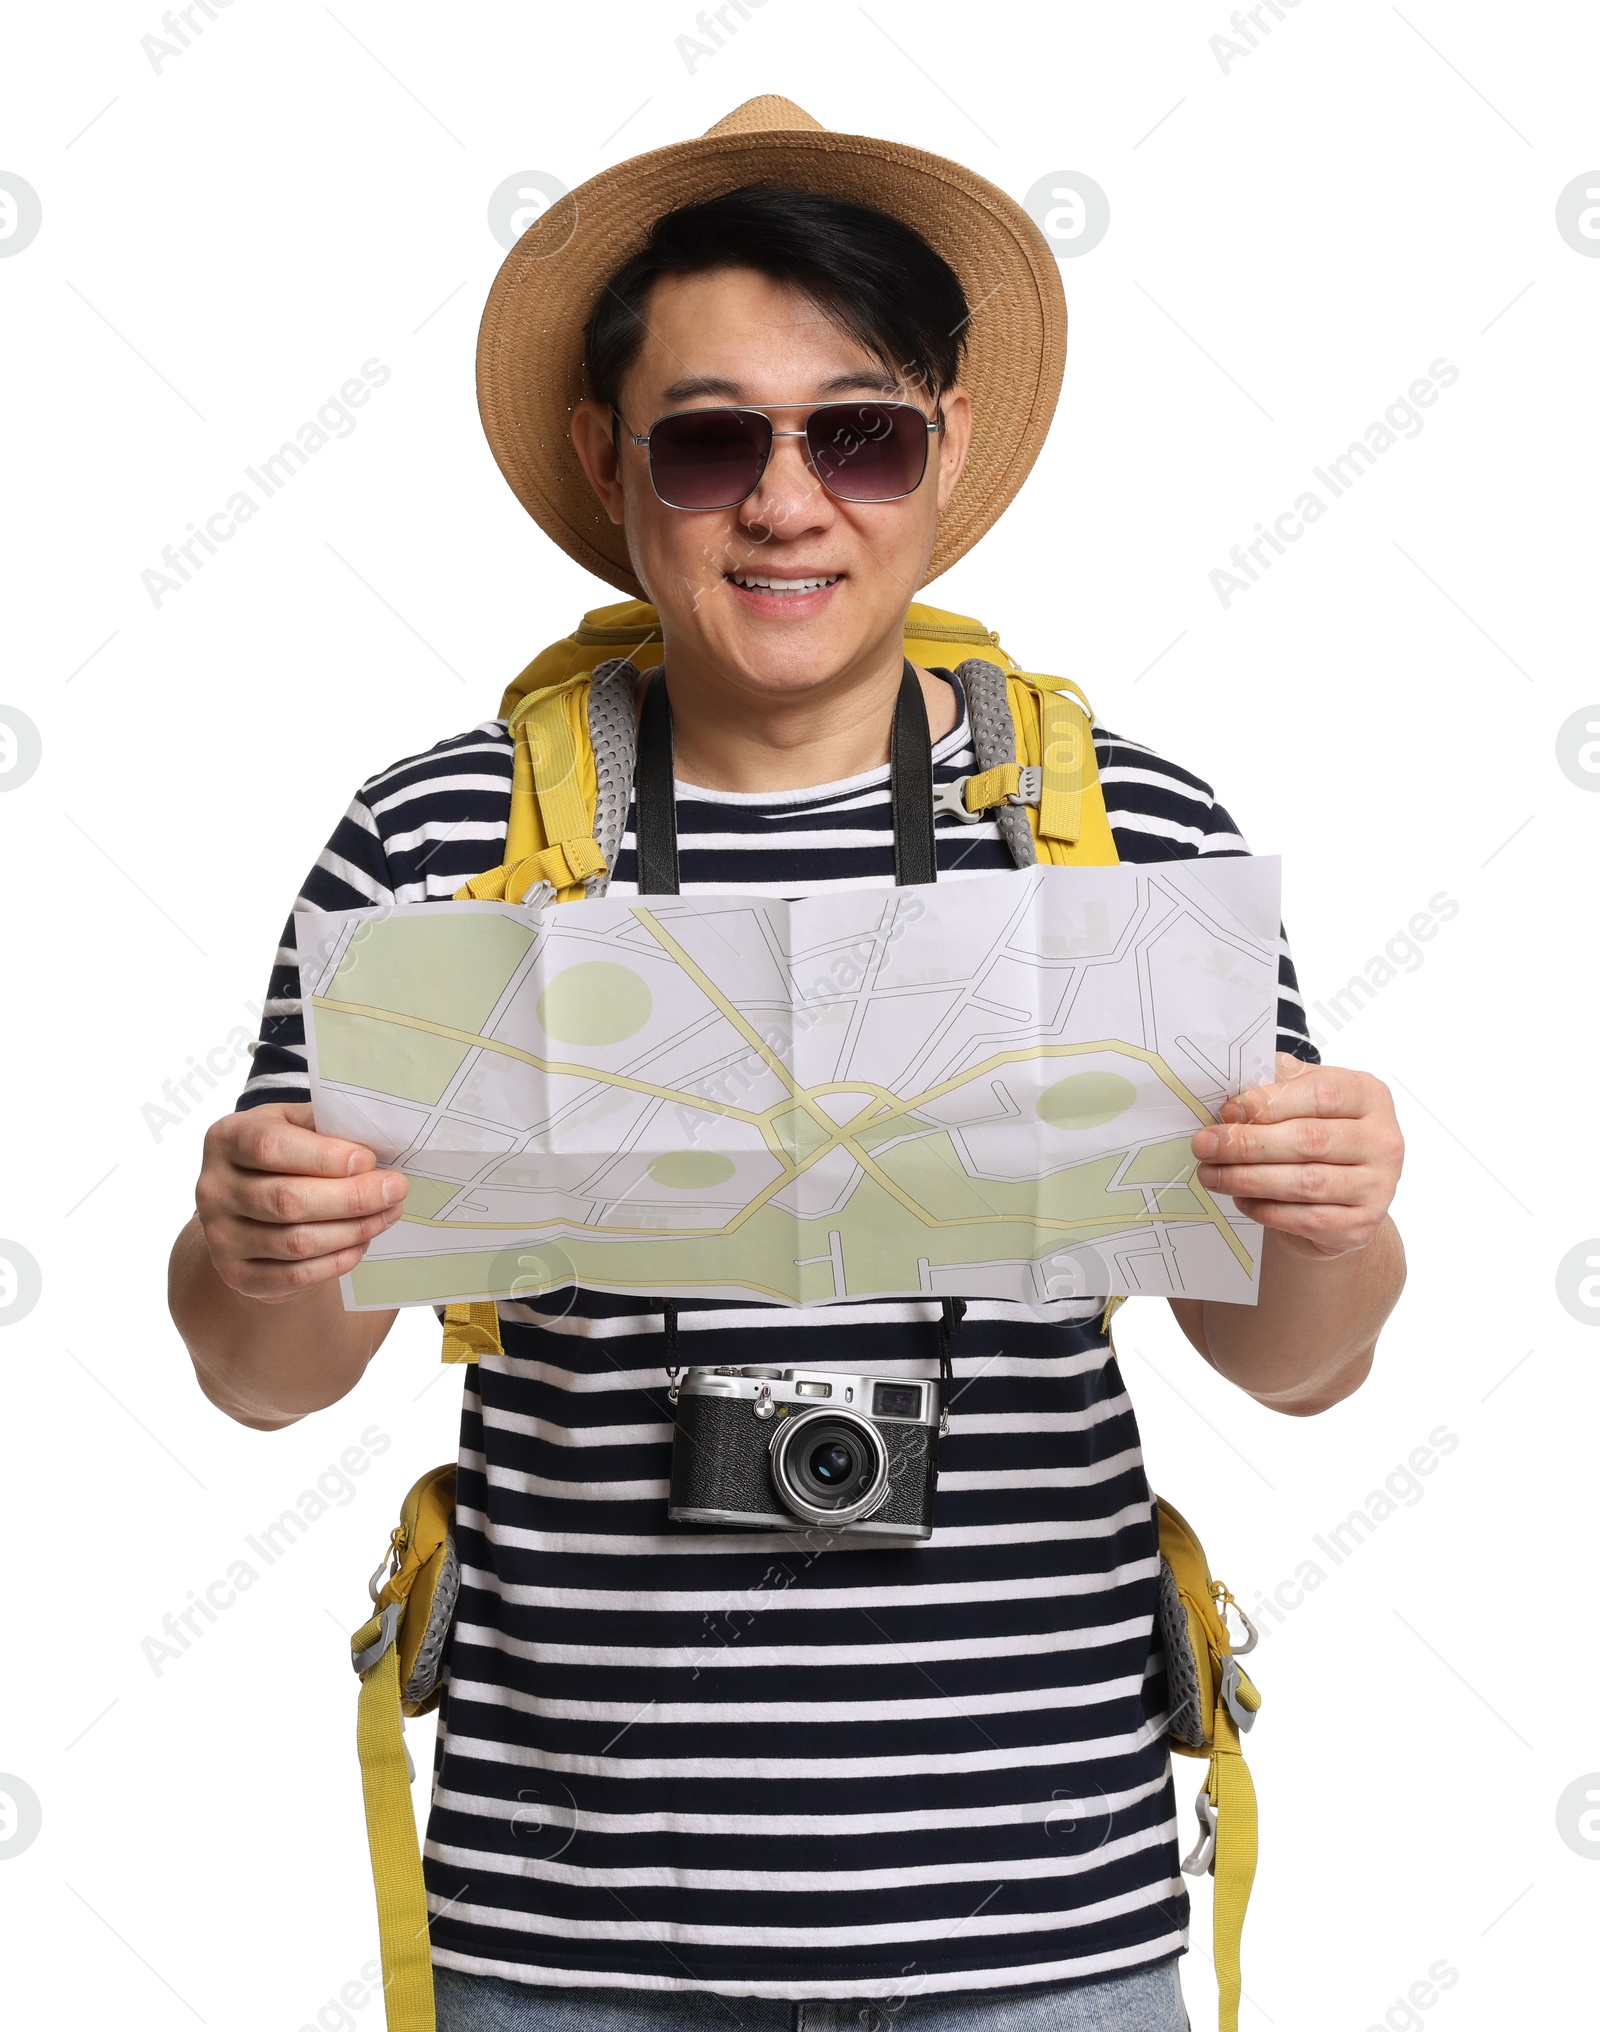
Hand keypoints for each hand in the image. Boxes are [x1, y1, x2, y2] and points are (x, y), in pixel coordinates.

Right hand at [194, 1102, 408, 1301]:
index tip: (370, 1160)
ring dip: (353, 1230)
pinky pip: (294, 1275)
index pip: (270, 1147)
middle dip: (353, 1198)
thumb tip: (377, 1137)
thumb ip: (325, 1126)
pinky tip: (361, 1243)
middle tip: (396, 1190)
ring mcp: (220, 1236)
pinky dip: (336, 1261)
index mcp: (227, 1139)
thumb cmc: (284, 1156)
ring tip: (387, 1214)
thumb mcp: (295, 1125)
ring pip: (296, 1242)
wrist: (248, 1208)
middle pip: (287, 1200)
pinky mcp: (236, 1274)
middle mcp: (213, 1188)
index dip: (325, 1156)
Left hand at [1190, 1054, 1402, 1261]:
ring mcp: (1377, 1187)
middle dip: (1247, 1144)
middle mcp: (1383, 1141)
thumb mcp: (1305, 1097)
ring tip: (1211, 1174)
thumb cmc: (1318, 1133)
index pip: (1321, 1094)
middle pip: (1309, 1140)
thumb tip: (1234, 1083)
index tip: (1227, 1111)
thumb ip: (1278, 1084)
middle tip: (1205, 1145)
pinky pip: (1304, 1218)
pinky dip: (1265, 1209)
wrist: (1343, 1194)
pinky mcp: (1361, 1225)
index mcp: (1369, 1096)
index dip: (1269, 1103)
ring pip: (1304, 1183)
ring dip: (1247, 1179)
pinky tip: (1241, 1198)